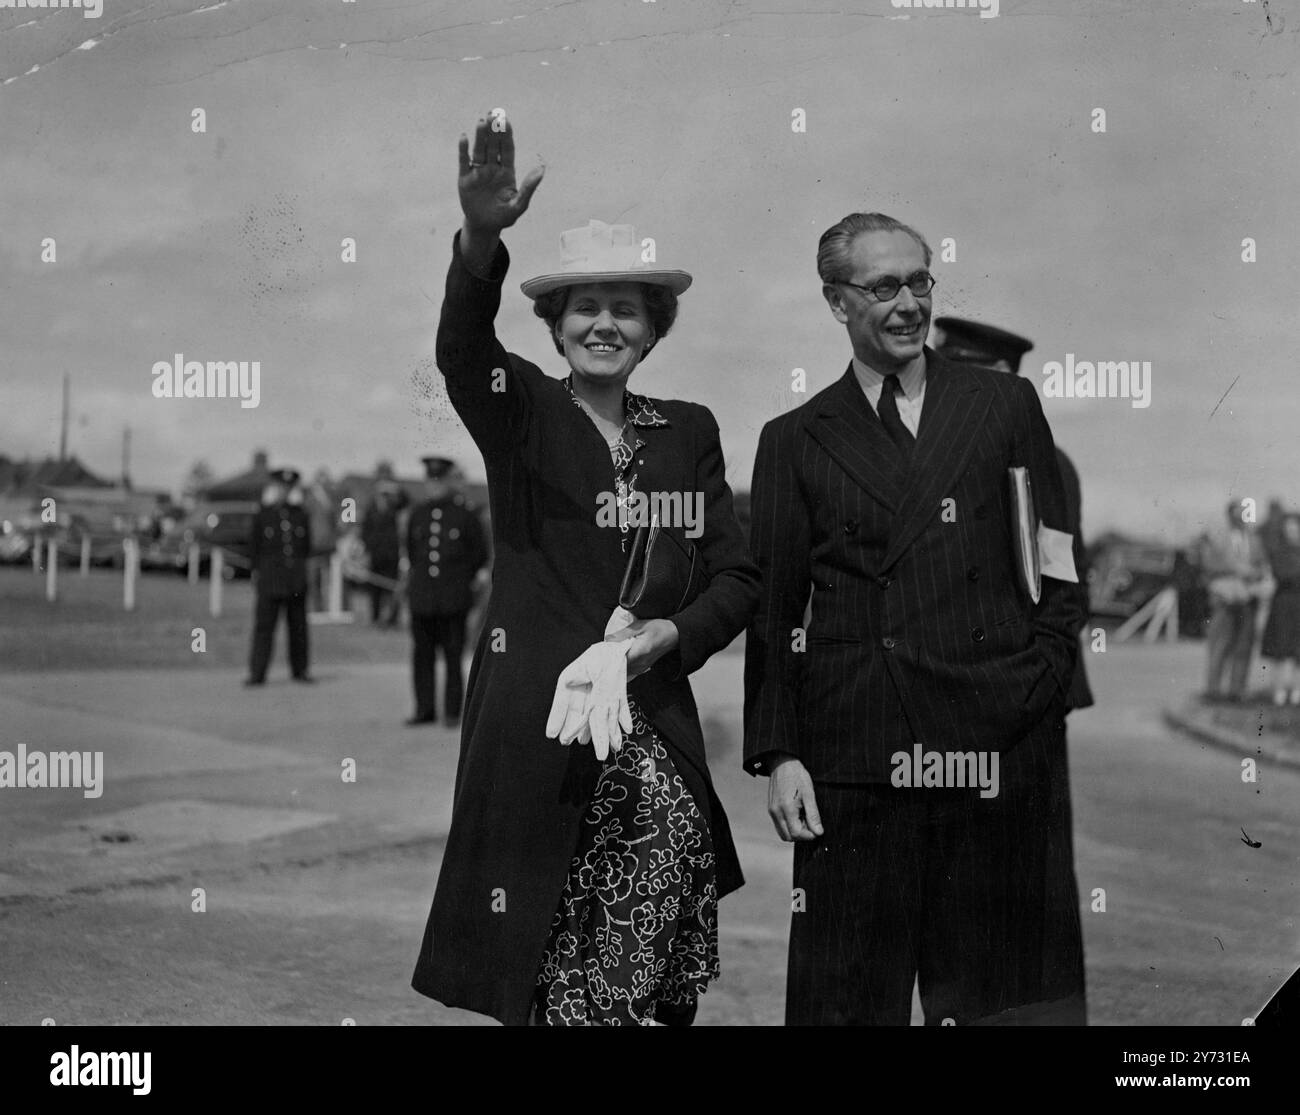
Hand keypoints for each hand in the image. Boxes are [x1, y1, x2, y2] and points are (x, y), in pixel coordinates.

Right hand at [458, 111, 543, 234]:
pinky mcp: (465, 178)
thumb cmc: (504, 217)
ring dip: (480, 136)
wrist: (485, 227)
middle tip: (494, 114)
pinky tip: (464, 137)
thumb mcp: (519, 205)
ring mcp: (478, 172)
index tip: (506, 121)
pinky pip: (463, 161)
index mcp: (506, 171)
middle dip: (493, 130)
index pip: (507, 149)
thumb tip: (542, 169)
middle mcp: (492, 168)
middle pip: (493, 145)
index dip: (506, 135)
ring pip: (479, 150)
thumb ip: (529, 187)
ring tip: (482, 121)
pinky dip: (463, 150)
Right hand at [545, 642, 632, 758]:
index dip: (557, 717)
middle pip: (582, 714)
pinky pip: (619, 710)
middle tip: (571, 744)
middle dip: (579, 731)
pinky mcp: (617, 696)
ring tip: (603, 751)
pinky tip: (625, 731)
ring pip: (601, 717)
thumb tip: (569, 684)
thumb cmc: (600, 655)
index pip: (563, 701)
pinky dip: (623, 719)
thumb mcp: (588, 664)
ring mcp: (602, 695)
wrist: (620, 647)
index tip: (551, 734)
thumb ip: (581, 677)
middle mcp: (587, 692)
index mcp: (574, 681)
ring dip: (604, 733)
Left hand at [604, 618, 678, 679]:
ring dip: (613, 665)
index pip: (617, 660)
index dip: (606, 658)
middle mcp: (640, 664)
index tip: (598, 654)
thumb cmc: (659, 628)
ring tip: (606, 657)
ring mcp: (641, 668)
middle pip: (618, 668)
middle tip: (599, 655)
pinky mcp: (641, 668)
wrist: (674, 635)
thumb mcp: (640, 626)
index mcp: (639, 653)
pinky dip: (620, 667)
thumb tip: (608, 640)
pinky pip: (627, 671)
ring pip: (622, 671)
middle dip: (608, 662)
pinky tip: (616, 660)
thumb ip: (623, 634)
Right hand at [767, 756, 823, 841]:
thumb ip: (813, 814)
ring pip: (783, 833)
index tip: (817, 828)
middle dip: (801, 834)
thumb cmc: (797, 776)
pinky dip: (789, 825)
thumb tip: (818, 832)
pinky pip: (779, 825)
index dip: (809, 834)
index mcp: (786, 808)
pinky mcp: (771, 809)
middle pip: (788, 837)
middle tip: (810, 823)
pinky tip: (797, 814)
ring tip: (804, 818)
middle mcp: (776, 812)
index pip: (797, 833)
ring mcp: (772, 811)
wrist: (782, 763)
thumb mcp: (809, 793)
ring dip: (794, 831)